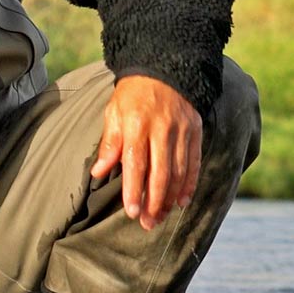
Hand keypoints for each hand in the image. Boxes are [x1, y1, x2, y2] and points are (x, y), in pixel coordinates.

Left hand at [90, 75, 202, 231]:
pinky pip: (194, 162)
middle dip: (153, 201)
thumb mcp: (114, 112)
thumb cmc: (132, 94)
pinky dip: (189, 184)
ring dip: (170, 198)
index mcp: (137, 124)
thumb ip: (109, 143)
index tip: (131, 212)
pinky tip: (182, 201)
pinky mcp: (195, 132)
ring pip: (178, 171)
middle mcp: (162, 129)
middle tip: (148, 223)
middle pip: (160, 173)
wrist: (164, 69)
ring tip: (161, 217)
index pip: (136, 163)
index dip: (134, 190)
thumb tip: (98, 172)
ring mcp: (182, 131)